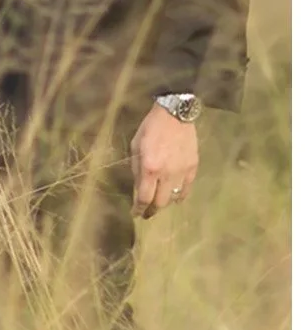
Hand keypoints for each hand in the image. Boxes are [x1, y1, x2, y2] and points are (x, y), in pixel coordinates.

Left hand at [130, 103, 198, 217]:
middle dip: (152, 210)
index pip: (144, 197)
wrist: (175, 115)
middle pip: (160, 202)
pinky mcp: (193, 168)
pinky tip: (175, 197)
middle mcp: (167, 174)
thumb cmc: (151, 128)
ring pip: (174, 198)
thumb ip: (137, 169)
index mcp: (150, 168)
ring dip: (165, 203)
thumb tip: (138, 187)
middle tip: (147, 212)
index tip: (135, 214)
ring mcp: (182, 172)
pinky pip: (187, 189)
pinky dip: (180, 195)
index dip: (139, 209)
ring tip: (159, 203)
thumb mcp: (136, 146)